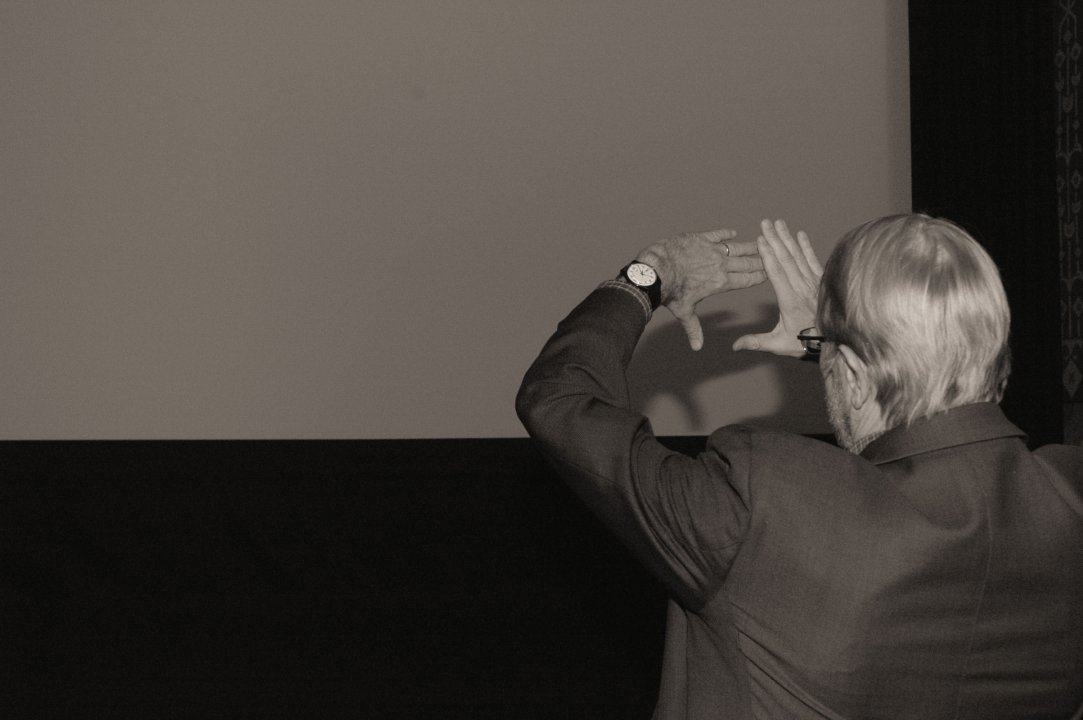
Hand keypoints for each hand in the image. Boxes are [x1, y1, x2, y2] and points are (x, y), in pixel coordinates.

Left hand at [637, 229, 765, 350]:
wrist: (657, 270)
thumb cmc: (670, 293)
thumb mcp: (684, 312)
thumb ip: (693, 328)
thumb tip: (696, 347)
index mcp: (720, 283)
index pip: (746, 280)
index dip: (759, 276)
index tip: (770, 273)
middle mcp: (721, 265)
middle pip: (747, 263)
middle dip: (761, 260)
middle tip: (772, 256)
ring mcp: (711, 250)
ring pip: (737, 247)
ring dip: (750, 246)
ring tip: (761, 243)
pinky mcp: (700, 238)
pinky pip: (717, 234)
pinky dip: (725, 234)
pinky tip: (733, 233)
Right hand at [733, 219, 822, 356]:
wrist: (834, 342)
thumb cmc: (804, 343)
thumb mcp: (778, 344)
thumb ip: (756, 342)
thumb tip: (734, 346)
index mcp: (790, 300)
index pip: (776, 273)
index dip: (768, 254)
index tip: (760, 239)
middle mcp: (802, 288)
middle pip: (786, 259)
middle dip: (775, 239)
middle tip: (765, 223)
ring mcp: (813, 284)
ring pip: (799, 257)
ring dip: (787, 239)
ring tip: (779, 223)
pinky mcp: (821, 282)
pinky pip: (813, 261)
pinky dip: (807, 247)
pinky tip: (800, 235)